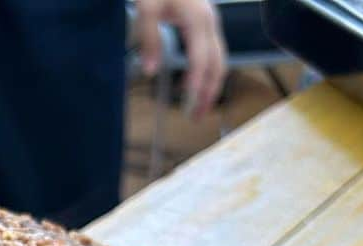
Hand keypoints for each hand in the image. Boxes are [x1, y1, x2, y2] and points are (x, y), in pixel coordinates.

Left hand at [136, 0, 227, 119]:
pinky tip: (190, 85)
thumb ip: (148, 37)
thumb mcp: (145, 5)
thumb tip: (150, 71)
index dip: (196, 83)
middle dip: (208, 93)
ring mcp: (209, 22)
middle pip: (217, 64)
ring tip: (196, 109)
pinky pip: (211, 53)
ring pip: (218, 60)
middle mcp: (209, 21)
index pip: (201, 59)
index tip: (189, 104)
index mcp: (198, 18)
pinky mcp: (204, 22)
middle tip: (196, 118)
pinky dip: (205, 74)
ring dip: (209, 87)